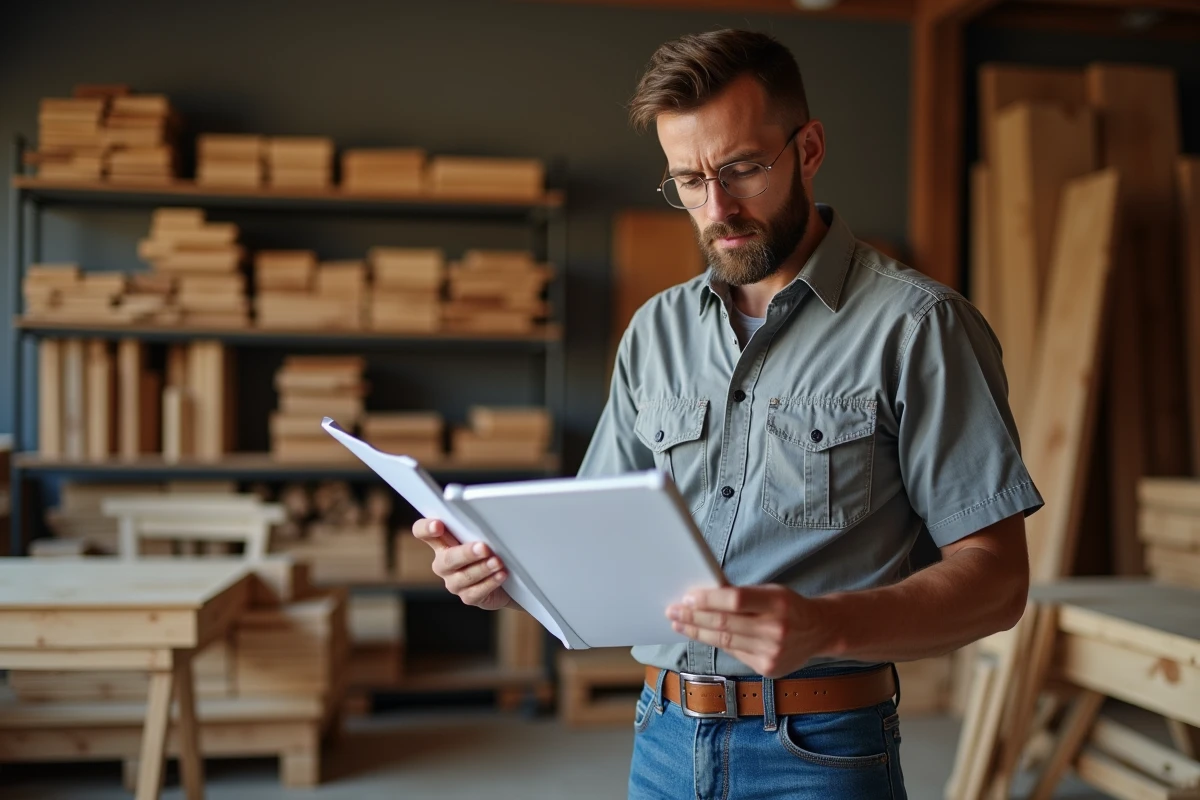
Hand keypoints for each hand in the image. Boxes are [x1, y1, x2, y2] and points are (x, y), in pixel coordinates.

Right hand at [411, 518, 511, 610]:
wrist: (509, 579)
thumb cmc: (493, 550)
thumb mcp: (483, 535)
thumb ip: (476, 527)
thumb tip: (488, 516)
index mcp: (442, 542)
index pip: (422, 532)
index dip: (425, 528)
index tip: (438, 525)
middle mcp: (443, 563)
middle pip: (446, 559)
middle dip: (466, 553)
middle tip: (483, 548)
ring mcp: (454, 582)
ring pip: (463, 577)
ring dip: (482, 568)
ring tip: (498, 562)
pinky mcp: (468, 597)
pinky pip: (475, 592)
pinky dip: (490, 582)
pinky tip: (501, 575)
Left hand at [665, 585, 832, 678]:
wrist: (821, 631)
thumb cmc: (788, 606)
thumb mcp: (771, 591)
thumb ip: (741, 595)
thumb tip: (701, 596)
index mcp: (778, 603)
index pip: (736, 600)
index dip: (709, 599)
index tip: (687, 597)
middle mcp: (776, 630)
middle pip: (725, 624)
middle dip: (694, 617)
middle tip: (673, 611)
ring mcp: (772, 653)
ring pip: (725, 642)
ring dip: (697, 632)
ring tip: (679, 624)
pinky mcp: (768, 669)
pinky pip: (734, 654)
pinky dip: (716, 643)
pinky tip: (702, 636)